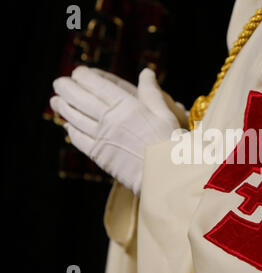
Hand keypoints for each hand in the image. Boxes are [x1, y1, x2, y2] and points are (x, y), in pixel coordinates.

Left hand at [51, 66, 181, 193]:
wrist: (165, 175)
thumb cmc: (170, 143)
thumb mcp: (165, 113)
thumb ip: (151, 92)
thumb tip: (146, 72)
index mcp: (127, 106)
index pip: (97, 85)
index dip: (83, 76)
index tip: (78, 72)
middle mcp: (110, 120)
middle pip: (80, 99)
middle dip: (66, 88)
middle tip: (59, 83)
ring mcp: (102, 138)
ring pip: (75, 119)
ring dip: (63, 108)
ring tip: (56, 101)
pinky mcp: (100, 155)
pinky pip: (79, 140)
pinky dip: (71, 131)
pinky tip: (68, 126)